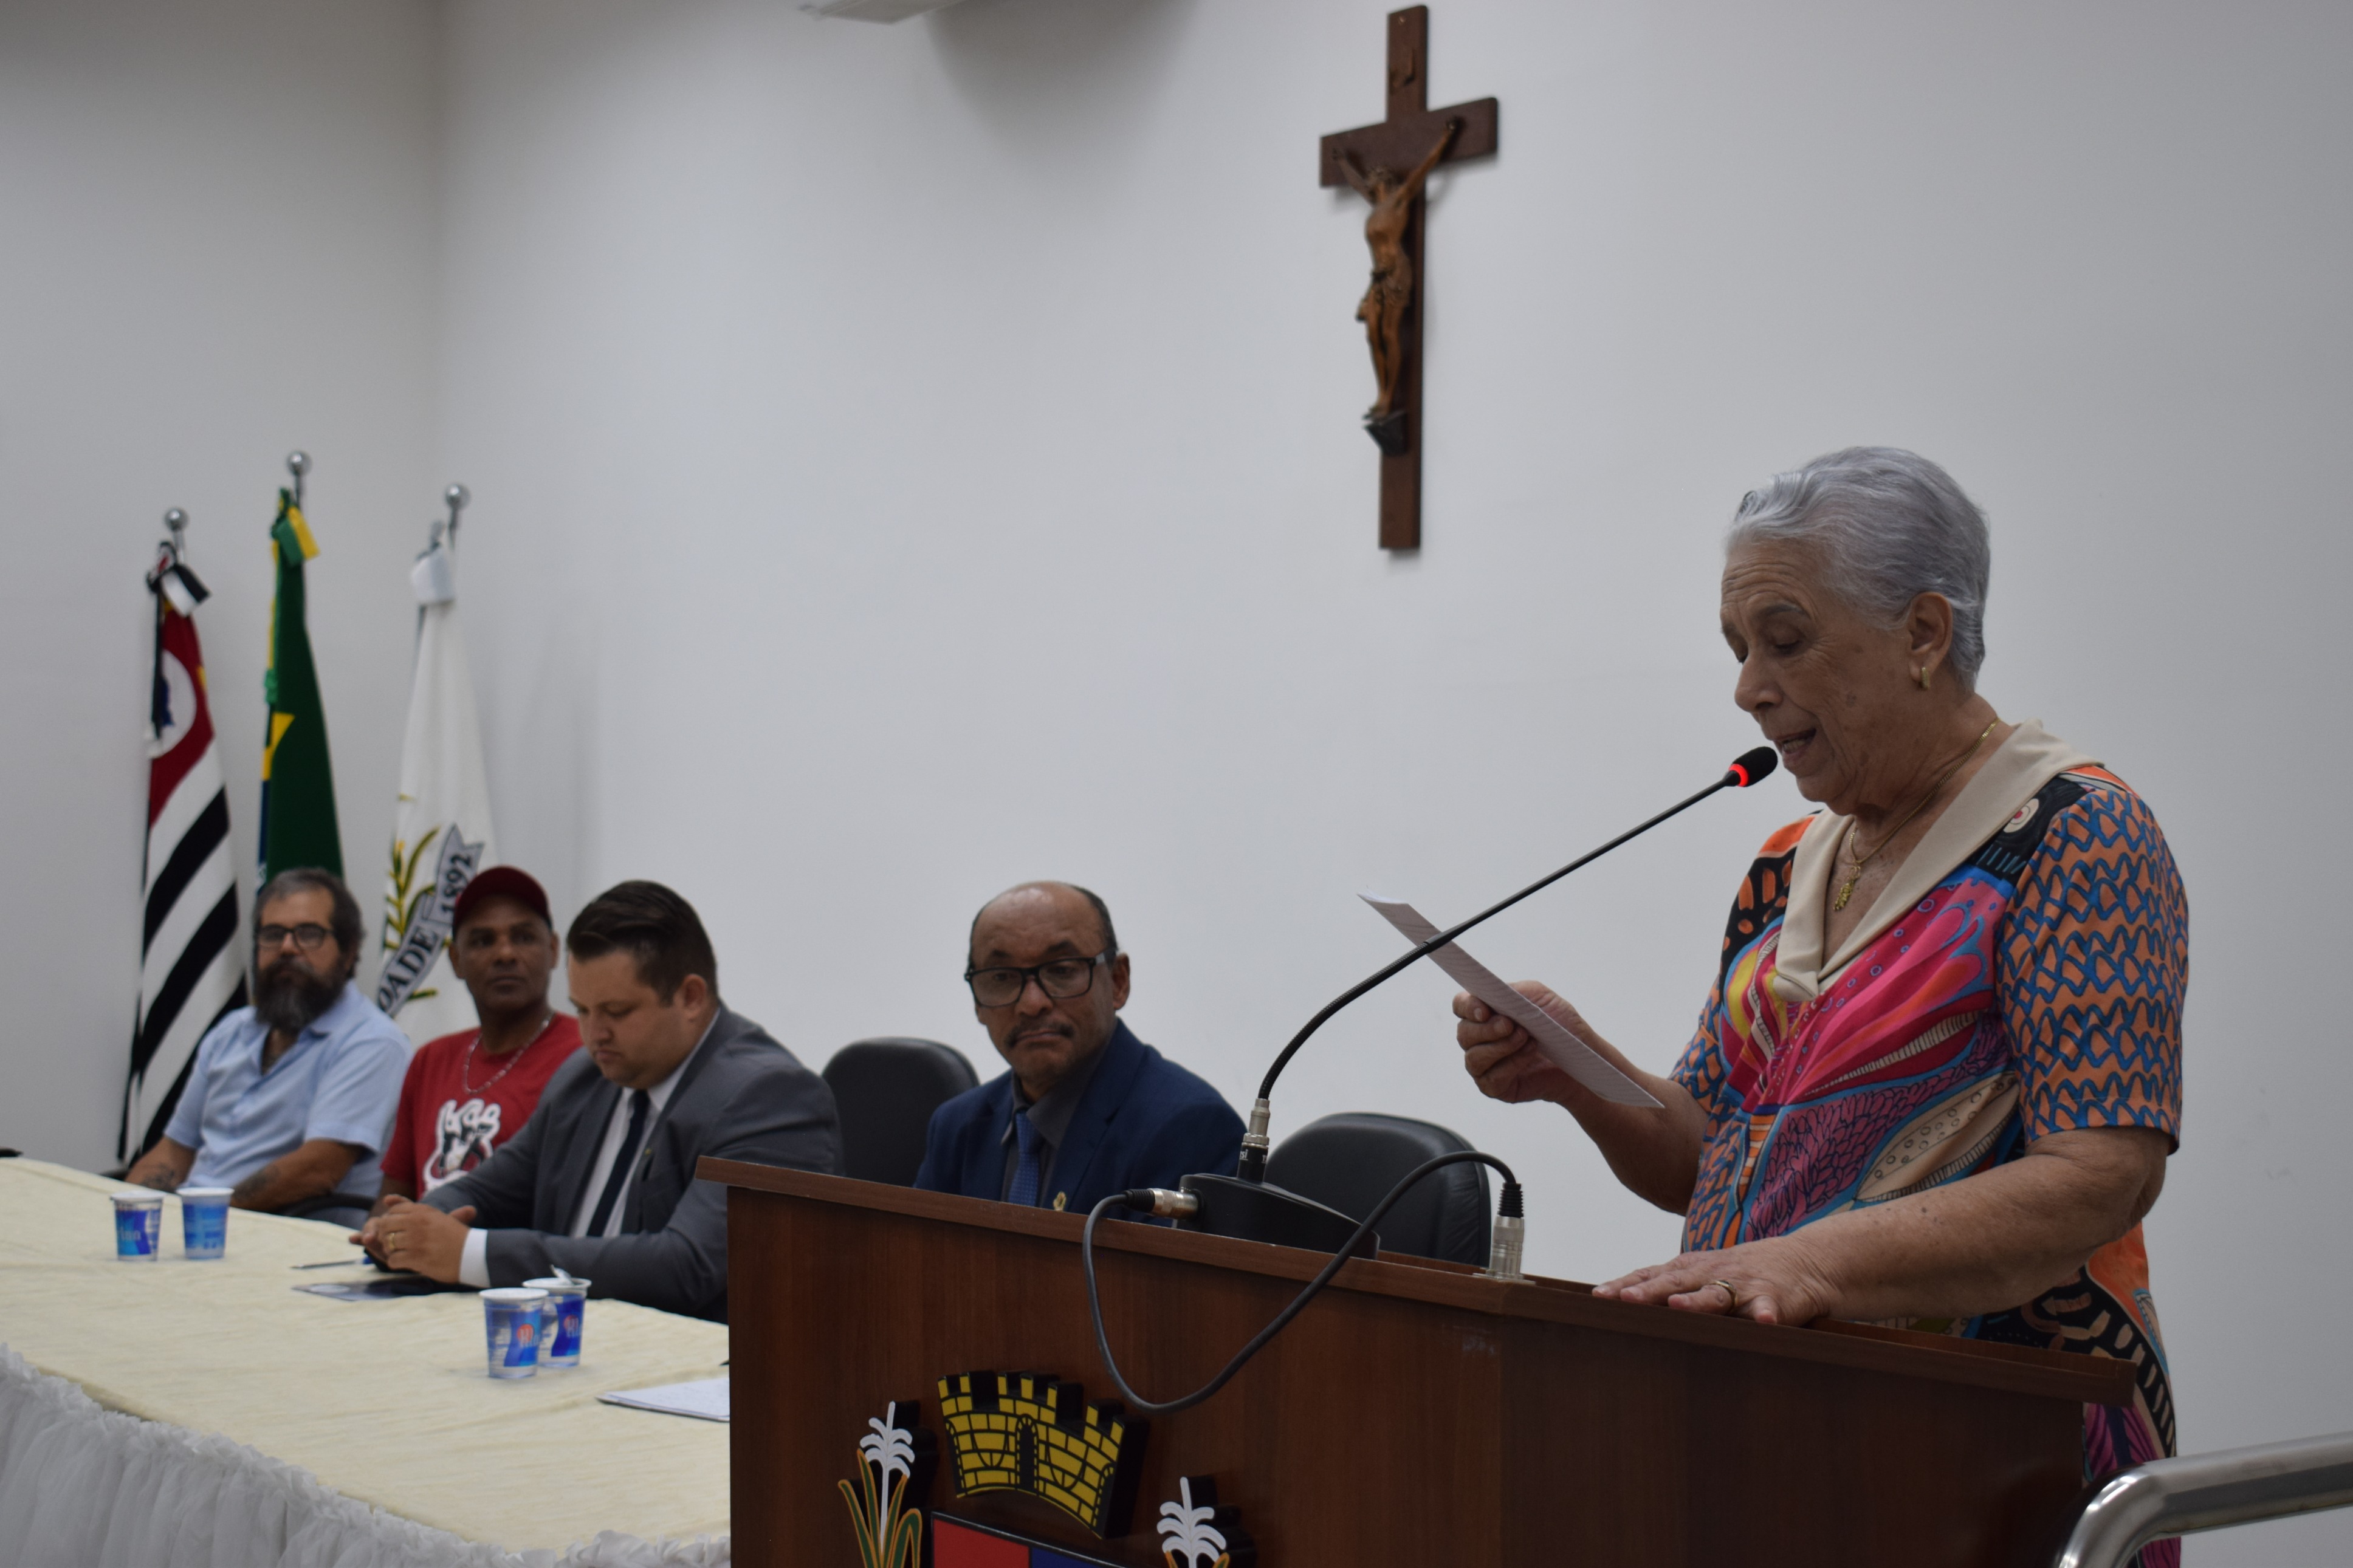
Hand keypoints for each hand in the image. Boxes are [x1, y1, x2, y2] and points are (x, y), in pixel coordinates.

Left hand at [354, 1196, 475, 1281]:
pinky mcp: (416, 1257)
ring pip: (387, 1244)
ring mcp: (415, 1240)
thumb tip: (386, 1199)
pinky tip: (405, 1263)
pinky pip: (393, 1260)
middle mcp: (417, 1222)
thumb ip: (413, 1210)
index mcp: (422, 1211)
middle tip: (394, 1244)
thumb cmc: (455, 1236)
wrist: (472, 1253)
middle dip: (386, 1236)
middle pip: (386, 1226)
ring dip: (391, 1251)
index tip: (398, 1229)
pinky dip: (396, 1263)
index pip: (394, 1211)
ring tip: (401, 1254)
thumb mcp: (437, 1217)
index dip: (391, 1221)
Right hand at [1453, 982, 1593, 1105]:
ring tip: (1526, 1038)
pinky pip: (1491, 1078)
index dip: (1467, 1007)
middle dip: (1487, 1029)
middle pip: (1464, 1033)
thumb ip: (1513, 992)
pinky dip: (1511, 1065)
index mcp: (1485, 1013)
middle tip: (1511, 1025)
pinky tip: (1529, 1054)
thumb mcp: (1539, 998)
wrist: (1581, 1057)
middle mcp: (1478, 1039)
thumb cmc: (1559, 1025)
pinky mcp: (1495, 1087)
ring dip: (1501, 1047)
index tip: (1484, 1010)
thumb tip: (1492, 994)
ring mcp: (1484, 1065)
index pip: (1460, 1006)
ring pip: (1474, 1058)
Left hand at [1593, 1234, 1840, 1325]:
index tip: (1598, 1297)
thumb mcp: (1703, 1275)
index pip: (1651, 1275)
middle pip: (1676, 1283)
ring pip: (1717, 1295)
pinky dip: (1765, 1315)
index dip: (1626, 1286)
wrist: (1806, 1260)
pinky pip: (1768, 1308)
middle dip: (1649, 1291)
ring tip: (1678, 1307)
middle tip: (1624, 1300)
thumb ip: (1670, 1287)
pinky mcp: (1775, 1299)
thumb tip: (1621, 1302)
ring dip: (1697, 1302)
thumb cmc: (1742, 1274)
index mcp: (1691, 1270)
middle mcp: (1713, 1274)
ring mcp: (1743, 1286)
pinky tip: (1763, 1323)